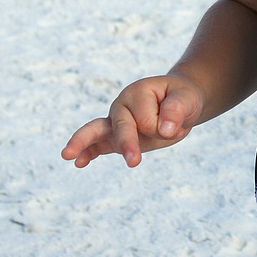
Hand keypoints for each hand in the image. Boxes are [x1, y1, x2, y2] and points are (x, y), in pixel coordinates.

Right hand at [61, 74, 203, 167]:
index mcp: (138, 93)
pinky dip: (87, 153)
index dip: (164, 126)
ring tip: (68, 155)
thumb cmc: (182, 98)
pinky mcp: (115, 137)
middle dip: (127, 143)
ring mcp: (116, 121)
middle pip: (120, 126)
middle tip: (134, 162)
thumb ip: (177, 110)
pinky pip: (97, 145)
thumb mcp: (187, 98)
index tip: (174, 123)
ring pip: (96, 131)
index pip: (147, 120)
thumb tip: (165, 129)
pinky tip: (79, 163)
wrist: (180, 104)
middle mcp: (122, 105)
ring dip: (84, 143)